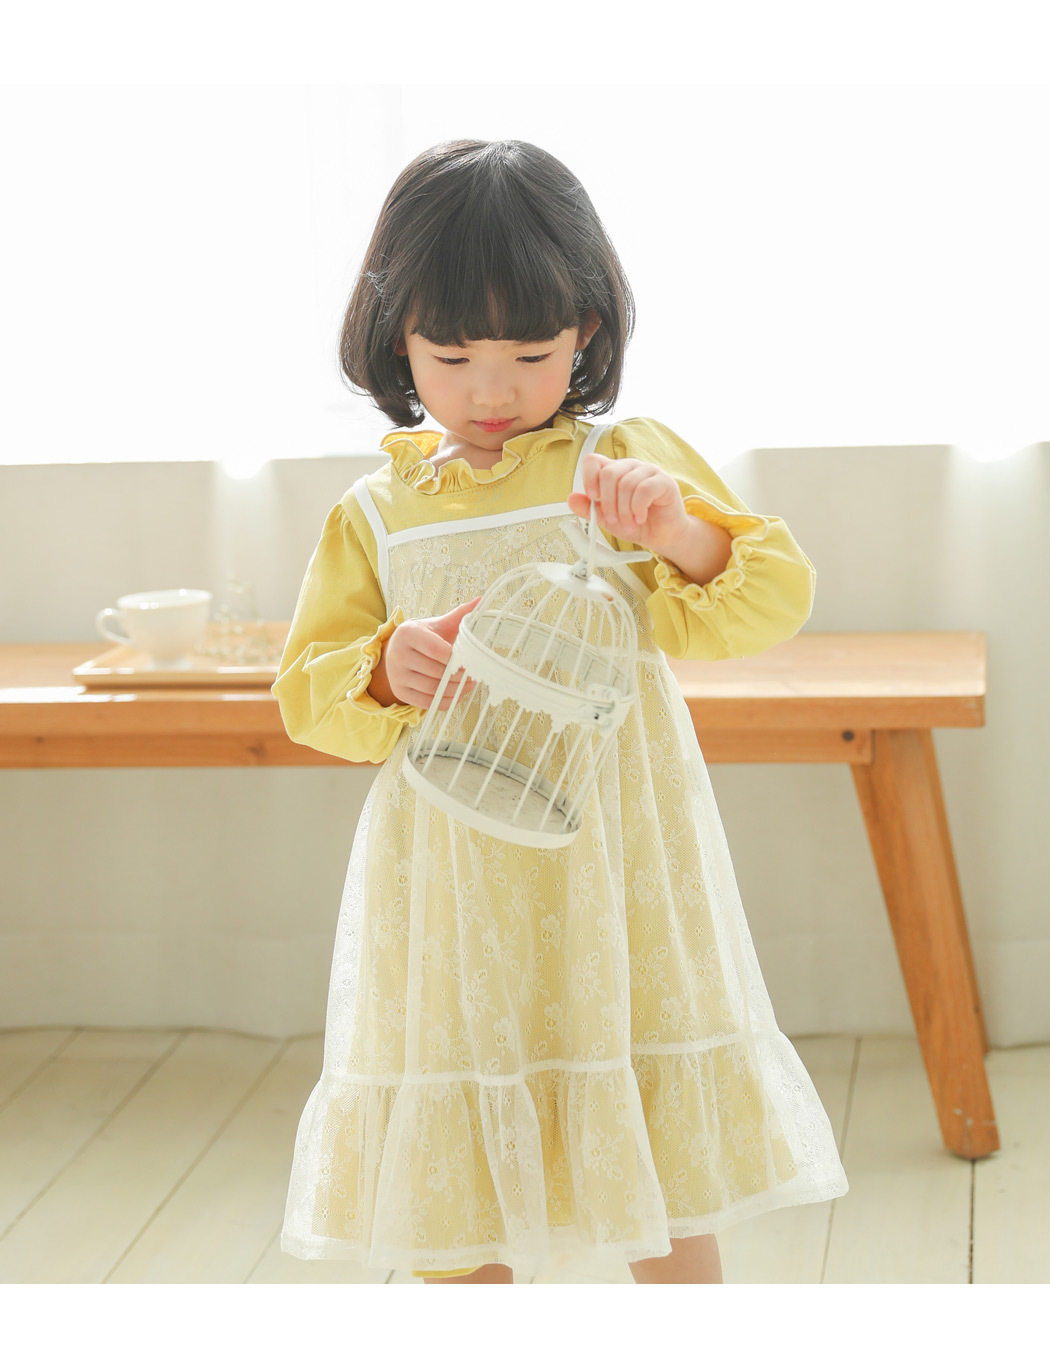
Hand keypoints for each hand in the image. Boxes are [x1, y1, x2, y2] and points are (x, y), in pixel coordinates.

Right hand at [382, 597, 480, 709]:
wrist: (397, 650)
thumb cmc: (424, 636)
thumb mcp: (438, 624)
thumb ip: (460, 614)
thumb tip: (482, 600)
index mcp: (408, 633)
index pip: (437, 650)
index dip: (457, 658)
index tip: (471, 660)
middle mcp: (398, 654)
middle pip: (436, 671)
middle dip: (459, 676)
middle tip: (474, 676)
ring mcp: (396, 675)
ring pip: (432, 688)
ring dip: (455, 690)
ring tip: (468, 685)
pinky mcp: (399, 691)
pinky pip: (426, 702)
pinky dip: (445, 701)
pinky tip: (456, 695)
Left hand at [566, 452, 688, 555]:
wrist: (661, 536)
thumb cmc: (635, 523)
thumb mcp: (606, 519)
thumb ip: (588, 509)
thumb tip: (571, 498)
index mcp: (614, 472)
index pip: (594, 461)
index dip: (589, 477)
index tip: (593, 498)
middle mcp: (630, 467)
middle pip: (608, 473)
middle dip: (608, 502)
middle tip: (613, 520)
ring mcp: (648, 471)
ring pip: (626, 484)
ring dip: (624, 511)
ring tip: (629, 523)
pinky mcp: (664, 481)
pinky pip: (644, 489)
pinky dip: (638, 508)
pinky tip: (640, 517)